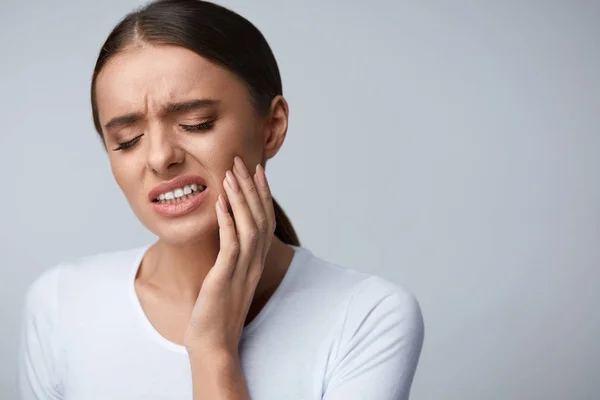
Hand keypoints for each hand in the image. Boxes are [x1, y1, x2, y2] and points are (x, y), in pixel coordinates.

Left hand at [184, 156, 275, 356]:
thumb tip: (227, 237)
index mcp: (256, 261)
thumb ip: (232, 257)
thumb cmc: (217, 312)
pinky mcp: (226, 278)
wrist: (214, 343)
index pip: (264, 220)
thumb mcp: (228, 279)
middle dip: (251, 187)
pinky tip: (220, 203)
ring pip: (249, 226)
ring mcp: (243, 270)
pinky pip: (230, 244)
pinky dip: (227, 221)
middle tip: (242, 162)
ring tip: (230, 175)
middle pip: (260, 217)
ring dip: (240, 198)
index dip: (262, 194)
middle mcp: (255, 263)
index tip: (256, 171)